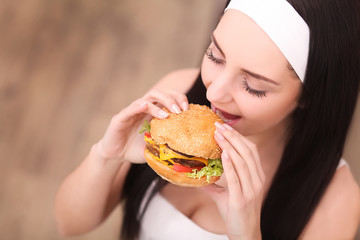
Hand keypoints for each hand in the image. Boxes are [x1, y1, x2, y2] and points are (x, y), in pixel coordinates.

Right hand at [95, 89, 188, 162]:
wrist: (115, 156)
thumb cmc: (136, 149)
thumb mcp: (156, 147)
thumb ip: (167, 144)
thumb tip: (186, 149)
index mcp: (153, 113)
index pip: (168, 98)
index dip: (179, 99)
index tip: (188, 109)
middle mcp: (143, 108)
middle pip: (159, 94)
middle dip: (172, 99)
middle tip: (181, 110)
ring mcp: (132, 112)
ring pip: (147, 99)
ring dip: (159, 103)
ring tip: (168, 114)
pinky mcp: (120, 118)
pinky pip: (130, 109)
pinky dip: (138, 106)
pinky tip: (145, 106)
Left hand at [201, 122, 265, 239]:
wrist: (244, 234)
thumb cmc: (236, 213)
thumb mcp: (227, 195)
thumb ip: (215, 185)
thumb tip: (199, 177)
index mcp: (256, 177)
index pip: (250, 151)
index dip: (239, 137)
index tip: (226, 127)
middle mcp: (256, 180)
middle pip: (247, 152)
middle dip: (233, 137)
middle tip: (219, 126)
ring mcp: (250, 190)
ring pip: (243, 162)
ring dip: (230, 146)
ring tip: (219, 135)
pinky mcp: (241, 199)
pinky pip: (236, 178)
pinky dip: (230, 164)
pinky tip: (224, 153)